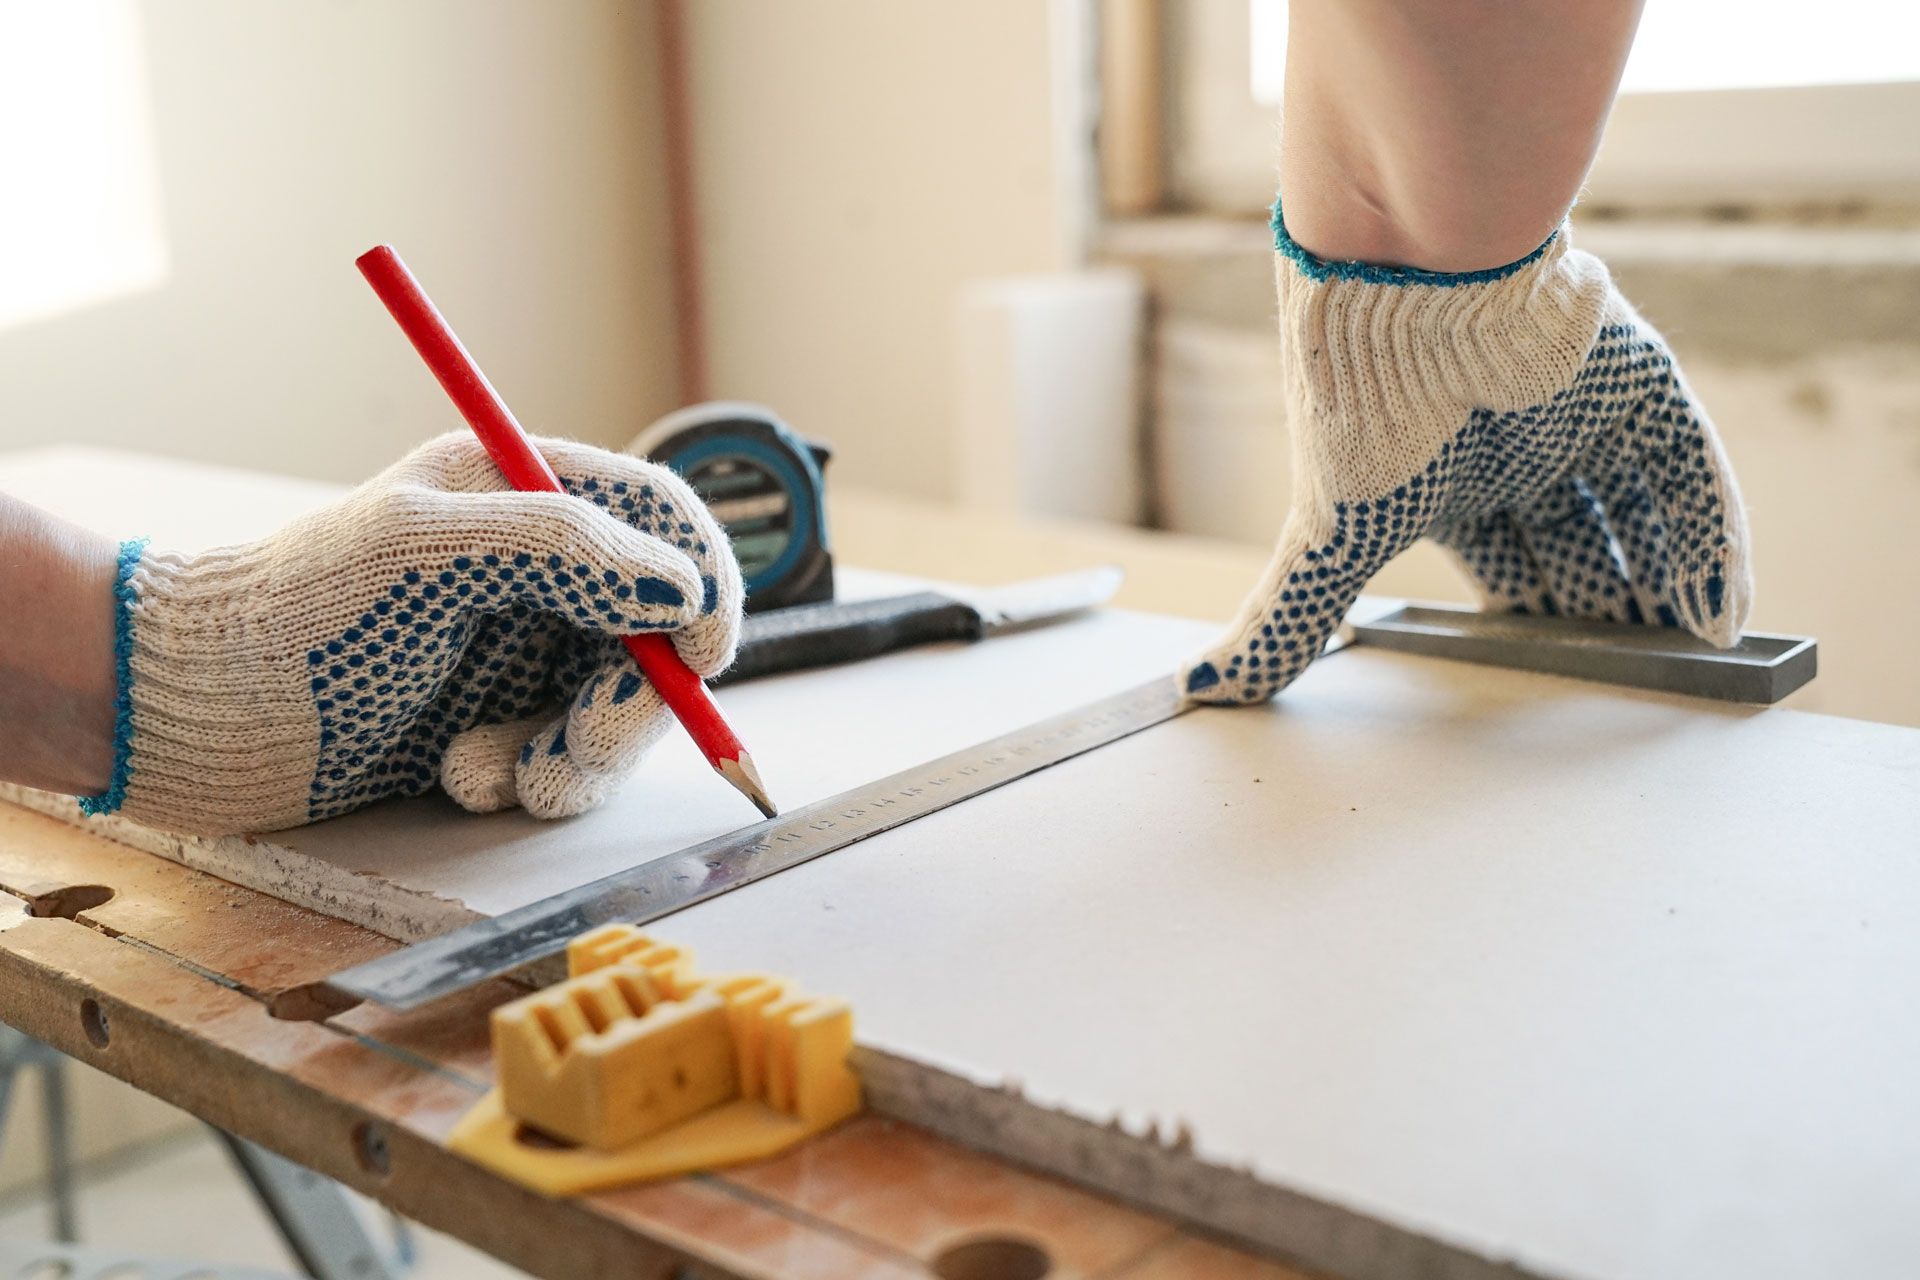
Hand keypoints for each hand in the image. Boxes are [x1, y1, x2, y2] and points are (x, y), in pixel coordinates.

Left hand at [89, 433, 741, 833]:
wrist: (194, 712)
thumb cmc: (291, 610)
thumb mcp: (425, 552)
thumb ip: (563, 549)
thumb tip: (681, 586)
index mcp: (526, 494)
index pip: (664, 523)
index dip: (703, 585)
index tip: (701, 651)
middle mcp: (539, 571)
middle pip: (659, 634)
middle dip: (630, 705)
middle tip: (580, 751)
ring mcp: (522, 648)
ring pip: (617, 710)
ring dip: (571, 757)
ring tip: (488, 773)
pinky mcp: (498, 718)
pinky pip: (564, 759)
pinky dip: (527, 780)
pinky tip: (458, 774)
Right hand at [1183, 226, 1751, 702]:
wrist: (1407, 285)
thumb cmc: (1356, 410)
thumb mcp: (1326, 543)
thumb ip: (1285, 622)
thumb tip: (1199, 693)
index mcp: (1445, 482)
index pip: (1503, 561)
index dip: (1534, 616)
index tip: (1567, 669)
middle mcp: (1515, 446)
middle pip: (1578, 538)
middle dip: (1606, 603)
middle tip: (1643, 664)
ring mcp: (1580, 411)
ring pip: (1640, 506)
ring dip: (1669, 576)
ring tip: (1697, 645)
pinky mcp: (1634, 377)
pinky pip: (1688, 461)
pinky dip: (1711, 533)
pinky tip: (1726, 604)